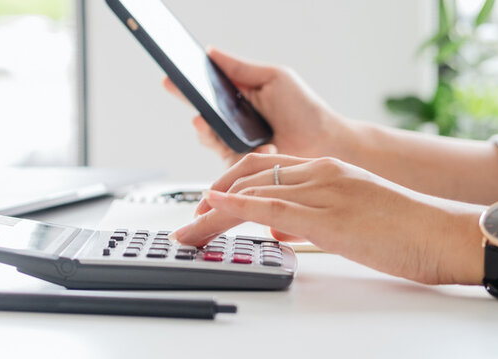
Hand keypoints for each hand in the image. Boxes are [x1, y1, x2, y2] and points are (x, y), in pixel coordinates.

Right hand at [163, 48, 349, 164]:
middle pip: (203, 119)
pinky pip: (228, 161)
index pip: (205, 92)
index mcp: (237, 99)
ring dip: (214, 136)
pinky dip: (242, 153)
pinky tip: (263, 146)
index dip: (186, 87)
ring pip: (210, 141)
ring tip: (219, 129)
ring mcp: (235, 145)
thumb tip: (211, 53)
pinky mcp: (242, 166)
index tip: (171, 79)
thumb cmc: (305, 110)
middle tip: (200, 114)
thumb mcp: (273, 78)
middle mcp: (232, 123)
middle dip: (199, 116)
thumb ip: (240, 68)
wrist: (326, 142)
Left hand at [170, 153, 485, 284]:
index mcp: (326, 169)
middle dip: (210, 200)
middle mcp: (320, 172)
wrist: (448, 234)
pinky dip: (235, 208)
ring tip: (189, 233)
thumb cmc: (406, 230)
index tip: (207, 205)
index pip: (262, 168)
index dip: (227, 185)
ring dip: (212, 214)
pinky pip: (270, 208)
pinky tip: (214, 212)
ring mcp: (323, 192)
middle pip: (247, 178)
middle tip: (188, 223)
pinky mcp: (328, 217)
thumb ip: (310, 217)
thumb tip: (277, 228)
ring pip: (251, 194)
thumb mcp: (349, 218)